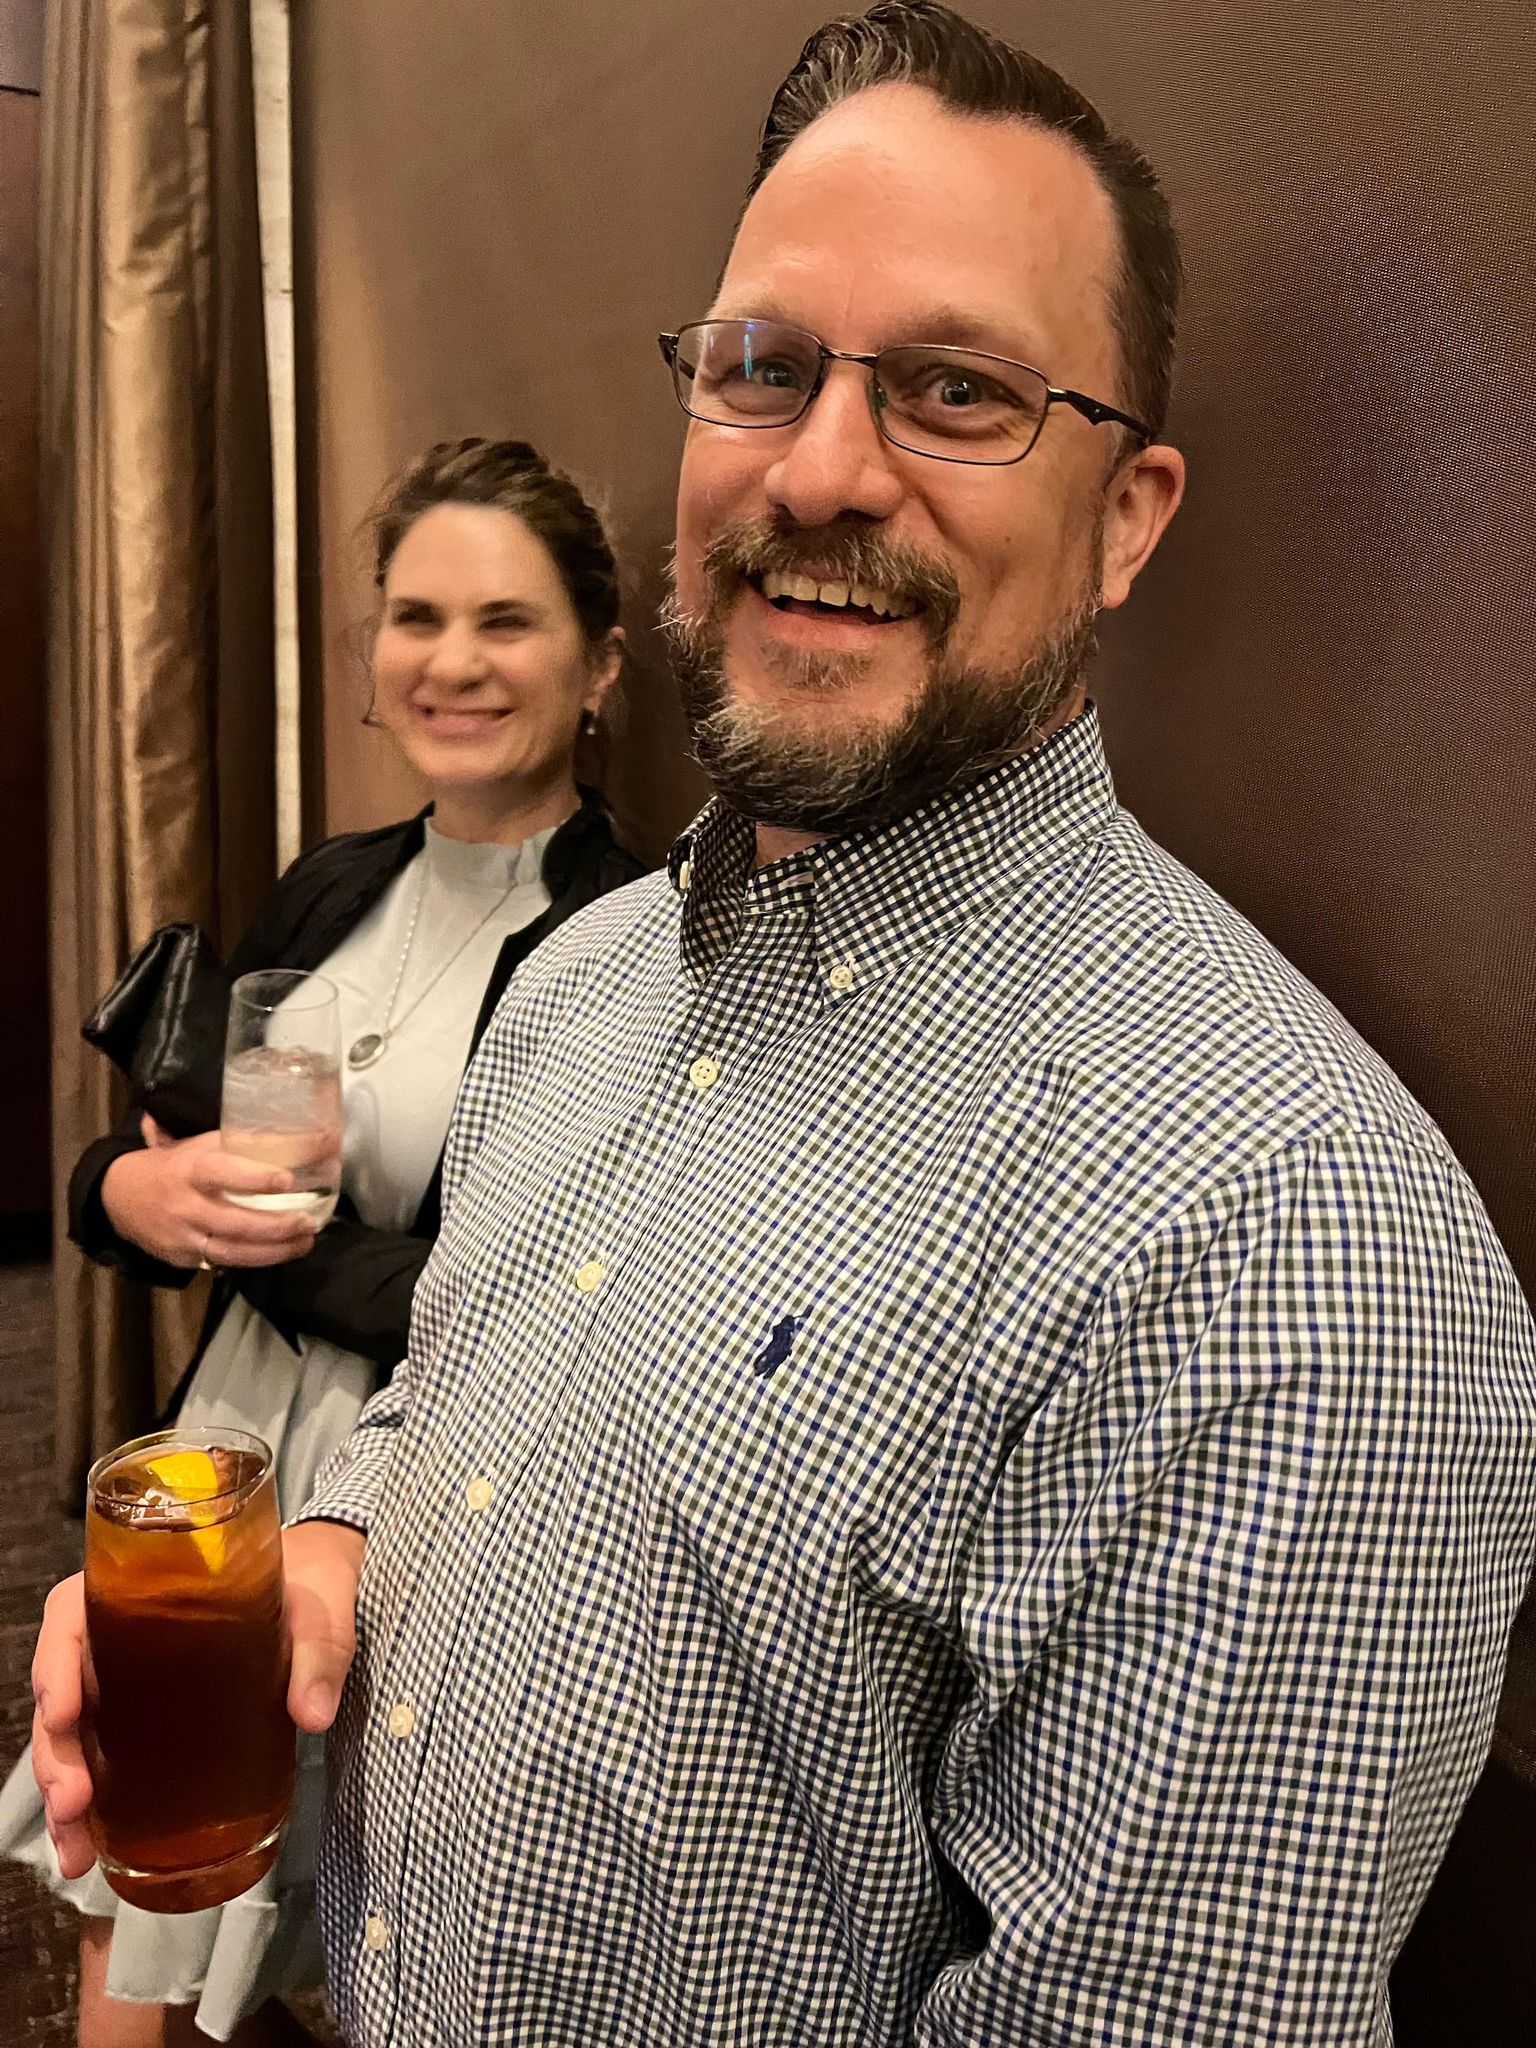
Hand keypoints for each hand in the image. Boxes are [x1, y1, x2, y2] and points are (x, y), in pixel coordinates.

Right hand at [32, 1522, 365, 1876]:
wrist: (320, 1593)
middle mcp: (123, 1634)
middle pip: (63, 1688)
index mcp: (146, 1588)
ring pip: (71, 1734)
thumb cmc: (305, 1588)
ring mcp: (131, 1682)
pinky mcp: (149, 1722)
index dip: (55, 1664)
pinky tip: (91, 1848)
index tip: (63, 1714)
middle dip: (56, 1753)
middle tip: (73, 1803)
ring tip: (74, 1848)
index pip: (72, 1613)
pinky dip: (91, 1807)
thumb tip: (313, 1714)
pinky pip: (101, 1758)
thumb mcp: (315, 1610)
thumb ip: (318, 1653)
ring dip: (65, 1790)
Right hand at [99, 1115, 317, 1268]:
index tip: (288, 1180)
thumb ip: (247, 1143)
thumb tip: (312, 1138)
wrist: (119, 1195)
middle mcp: (186, 1205)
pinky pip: (223, 1263)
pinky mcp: (183, 1258)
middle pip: (234, 1222)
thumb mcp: (202, 1145)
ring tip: (305, 1242)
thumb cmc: (175, 1164)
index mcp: (190, 1170)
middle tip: (309, 1222)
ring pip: (232, 1251)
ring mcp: (183, 1236)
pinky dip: (254, 1259)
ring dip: (274, 1251)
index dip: (254, 1177)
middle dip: (276, 1226)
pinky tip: (280, 1253)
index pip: (222, 1173)